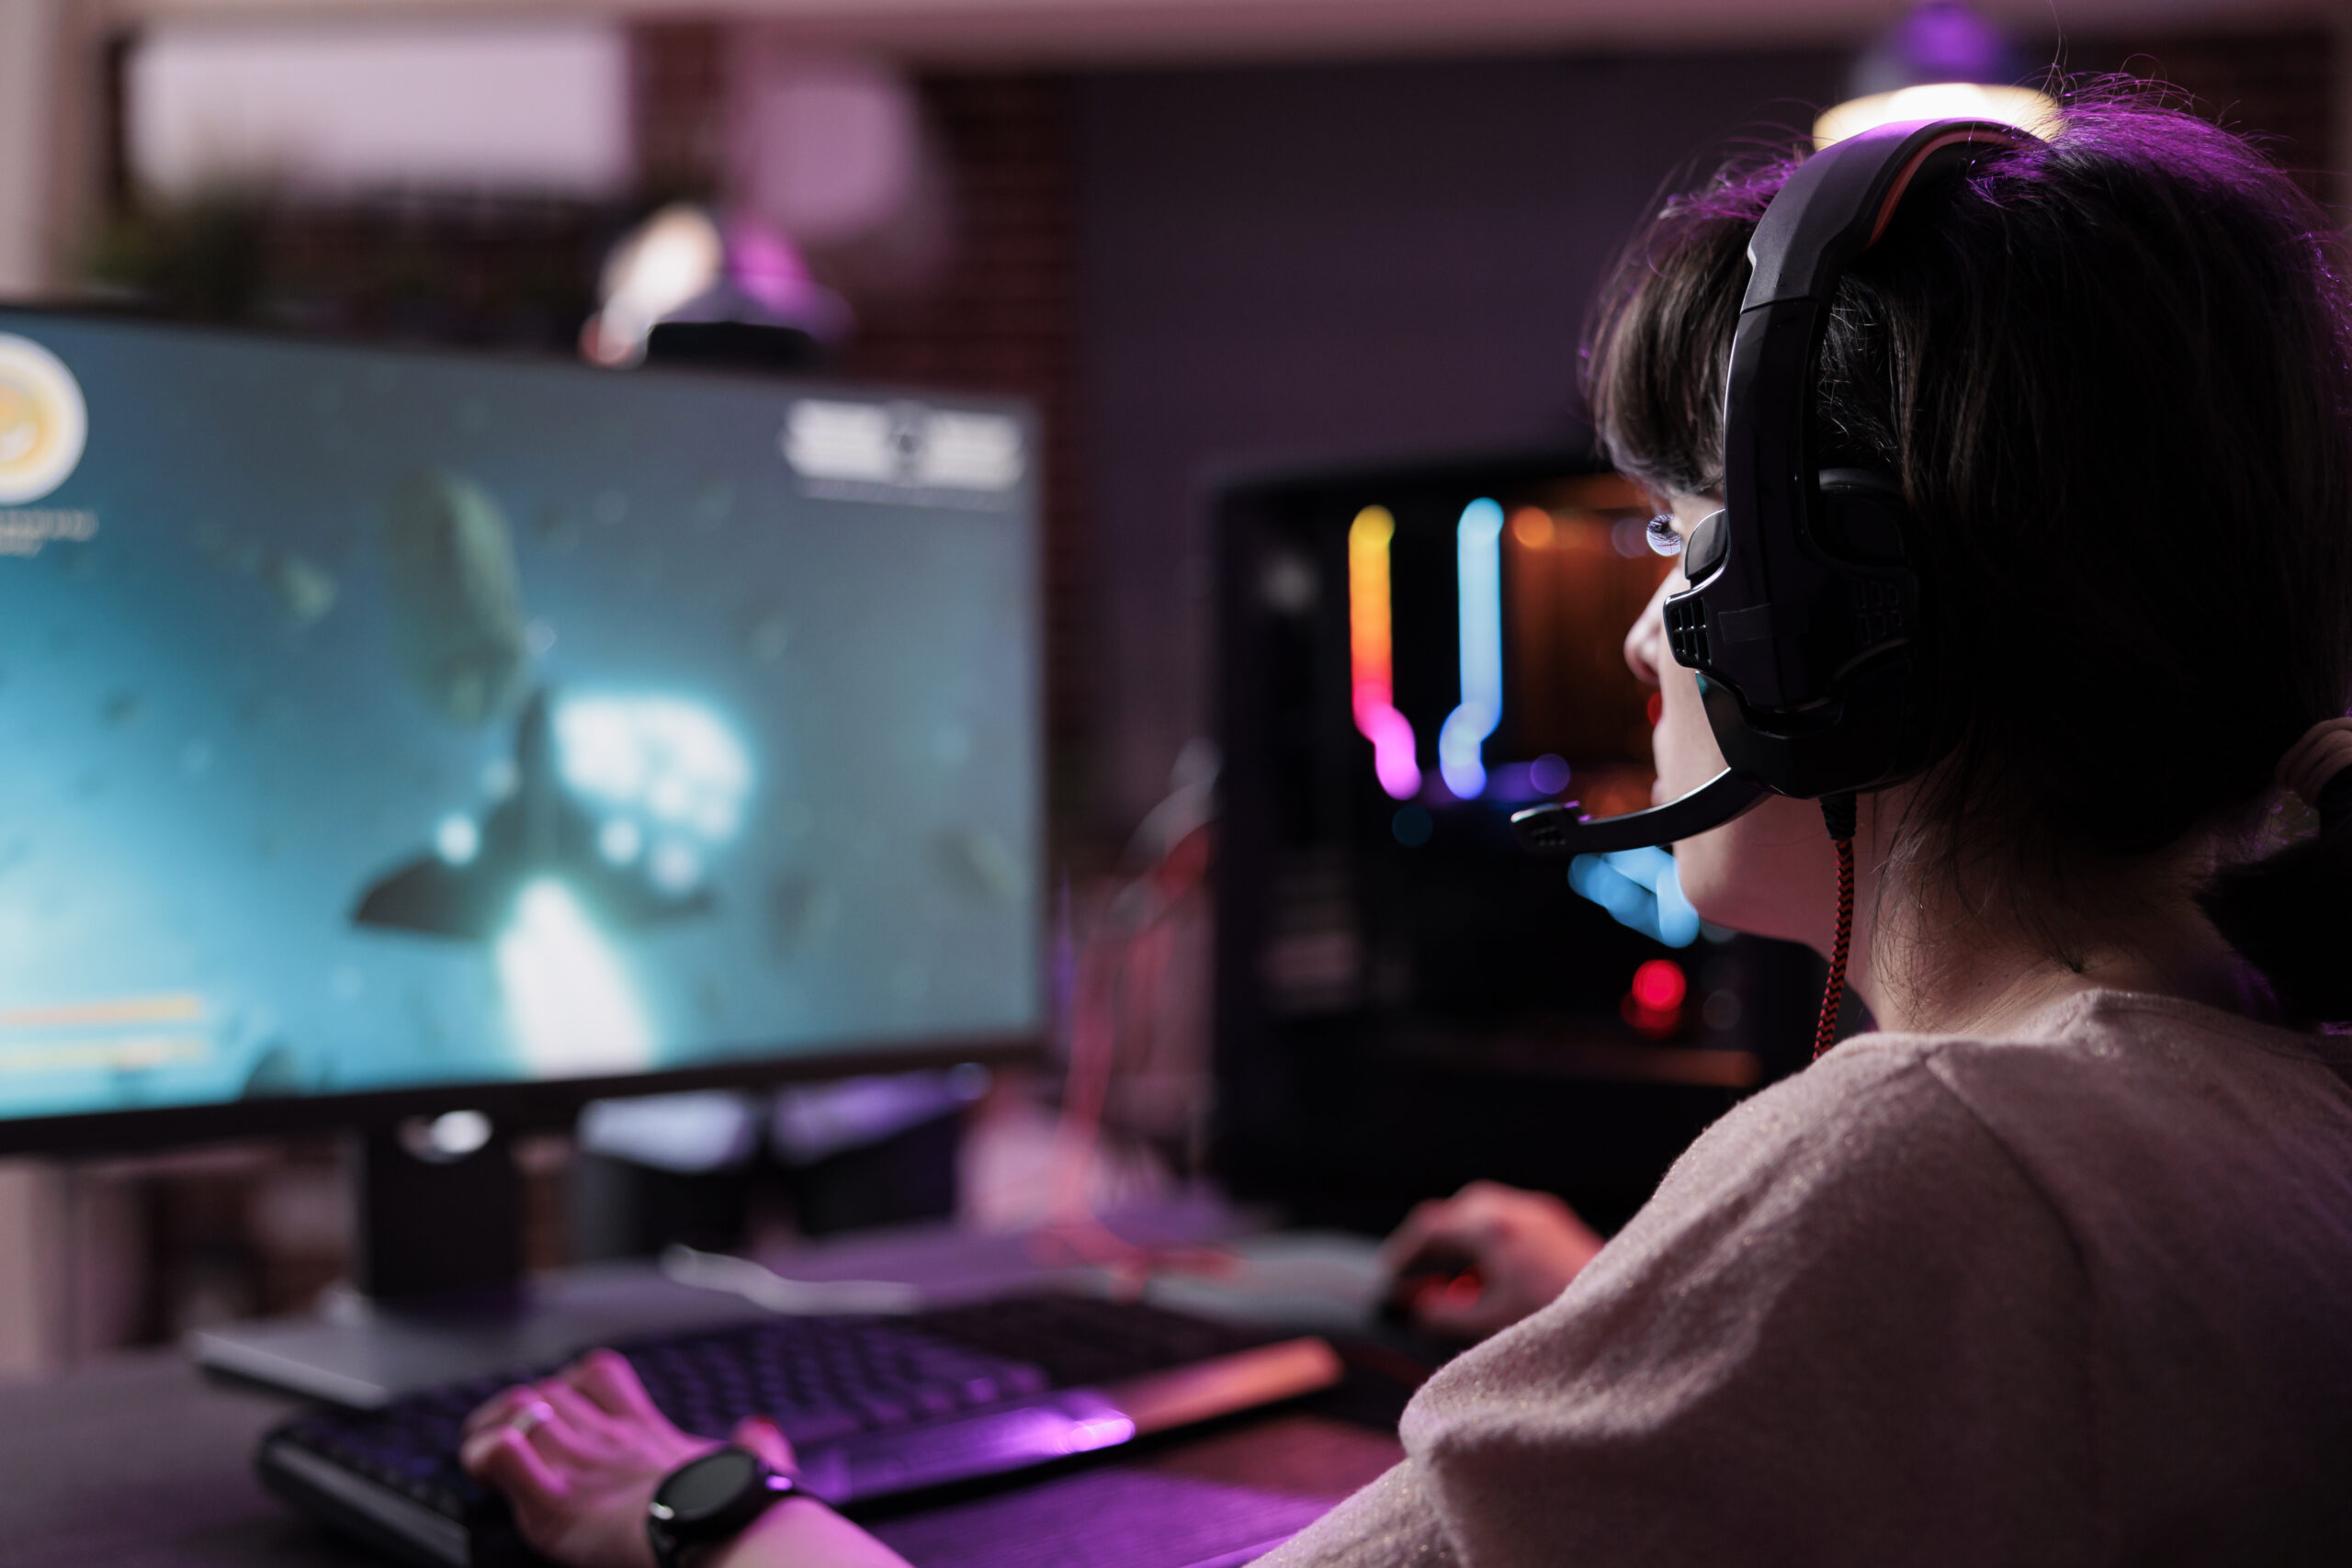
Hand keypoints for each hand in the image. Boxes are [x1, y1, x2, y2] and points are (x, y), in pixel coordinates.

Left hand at [461, 1349, 733, 1567]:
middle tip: (511, 1442)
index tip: (563, 1412)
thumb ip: (754, 1445)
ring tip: (485, 1455)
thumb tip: (760, 1428)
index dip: (571, 1384)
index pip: (599, 1372)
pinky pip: (501, 1454)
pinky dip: (484, 1457)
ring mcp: (581, 1466)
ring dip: (491, 1427)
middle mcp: (610, 1439)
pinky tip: (487, 1474)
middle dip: (521, 1410)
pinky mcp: (557, 1504)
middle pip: (547, 1389)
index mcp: (647, 1432)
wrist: (728, 1535)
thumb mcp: (751, 1467)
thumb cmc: (741, 1510)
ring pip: (516, 1408)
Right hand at [1379, 1181, 1603, 1339]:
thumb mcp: (1490, 1326)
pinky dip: (1493, 1239)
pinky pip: (1514, 1219)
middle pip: (1459, 1209)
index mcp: (1491, 1229)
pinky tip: (1497, 1275)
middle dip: (1436, 1238)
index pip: (1432, 1226)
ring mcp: (1541, 1213)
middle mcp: (1515, 1211)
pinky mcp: (1560, 1223)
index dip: (1405, 1250)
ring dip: (1466, 1236)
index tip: (1391, 1274)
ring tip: (1458, 1276)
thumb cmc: (1556, 1322)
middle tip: (1420, 1269)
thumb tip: (1420, 1308)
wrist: (1627, 1316)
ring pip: (1488, 1209)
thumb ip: (1446, 1316)